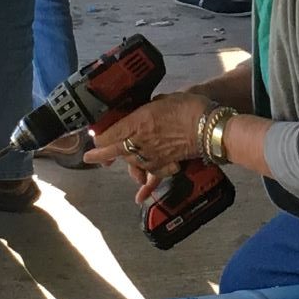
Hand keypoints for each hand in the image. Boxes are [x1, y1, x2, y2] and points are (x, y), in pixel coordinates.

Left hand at [80, 91, 211, 184]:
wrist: (208, 128)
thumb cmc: (187, 108)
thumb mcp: (162, 100)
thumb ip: (149, 109)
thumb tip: (147, 111)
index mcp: (136, 124)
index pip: (107, 135)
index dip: (98, 136)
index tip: (95, 135)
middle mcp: (138, 143)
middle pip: (112, 152)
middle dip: (98, 155)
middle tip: (89, 157)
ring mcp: (150, 157)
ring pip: (130, 163)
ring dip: (124, 162)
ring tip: (114, 163)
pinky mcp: (164, 166)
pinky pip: (151, 179)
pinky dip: (145, 187)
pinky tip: (139, 197)